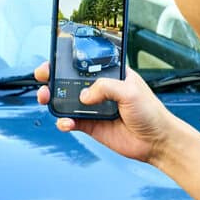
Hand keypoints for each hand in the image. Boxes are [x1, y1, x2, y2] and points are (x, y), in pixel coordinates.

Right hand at [34, 62, 175, 164]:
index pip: (86, 62)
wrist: (156, 142)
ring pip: (66, 100)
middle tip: (43, 76)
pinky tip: (67, 123)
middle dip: (53, 77)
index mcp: (111, 74)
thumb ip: (105, 88)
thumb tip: (83, 96)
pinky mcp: (91, 126)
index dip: (69, 59)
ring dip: (53, 98)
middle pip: (70, 80)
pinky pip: (71, 122)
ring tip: (46, 98)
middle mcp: (100, 89)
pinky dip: (64, 122)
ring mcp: (94, 108)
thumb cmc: (150, 112)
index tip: (54, 57)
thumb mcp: (130, 90)